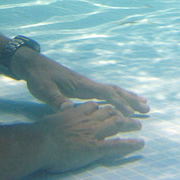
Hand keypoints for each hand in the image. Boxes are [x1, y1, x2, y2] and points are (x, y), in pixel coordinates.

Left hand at [12, 50, 149, 115]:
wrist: (33, 65)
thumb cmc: (39, 78)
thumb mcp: (45, 91)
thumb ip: (57, 101)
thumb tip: (69, 111)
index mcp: (82, 85)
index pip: (106, 94)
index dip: (120, 104)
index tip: (132, 114)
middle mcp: (88, 83)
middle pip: (115, 90)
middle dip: (131, 99)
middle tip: (147, 108)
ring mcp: (87, 84)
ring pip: (112, 90)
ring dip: (128, 96)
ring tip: (143, 103)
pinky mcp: (83, 87)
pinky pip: (106, 91)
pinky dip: (118, 96)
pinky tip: (121, 101)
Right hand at [33, 102, 143, 172]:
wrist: (40, 143)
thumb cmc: (40, 132)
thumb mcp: (52, 117)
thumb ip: (61, 112)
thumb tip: (65, 109)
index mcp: (78, 112)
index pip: (95, 106)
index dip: (104, 106)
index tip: (110, 107)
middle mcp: (89, 119)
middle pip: (109, 111)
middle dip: (122, 111)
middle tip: (132, 113)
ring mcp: (94, 132)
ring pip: (117, 123)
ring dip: (130, 123)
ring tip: (139, 124)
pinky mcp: (96, 147)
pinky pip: (117, 145)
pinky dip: (130, 144)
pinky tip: (140, 144)